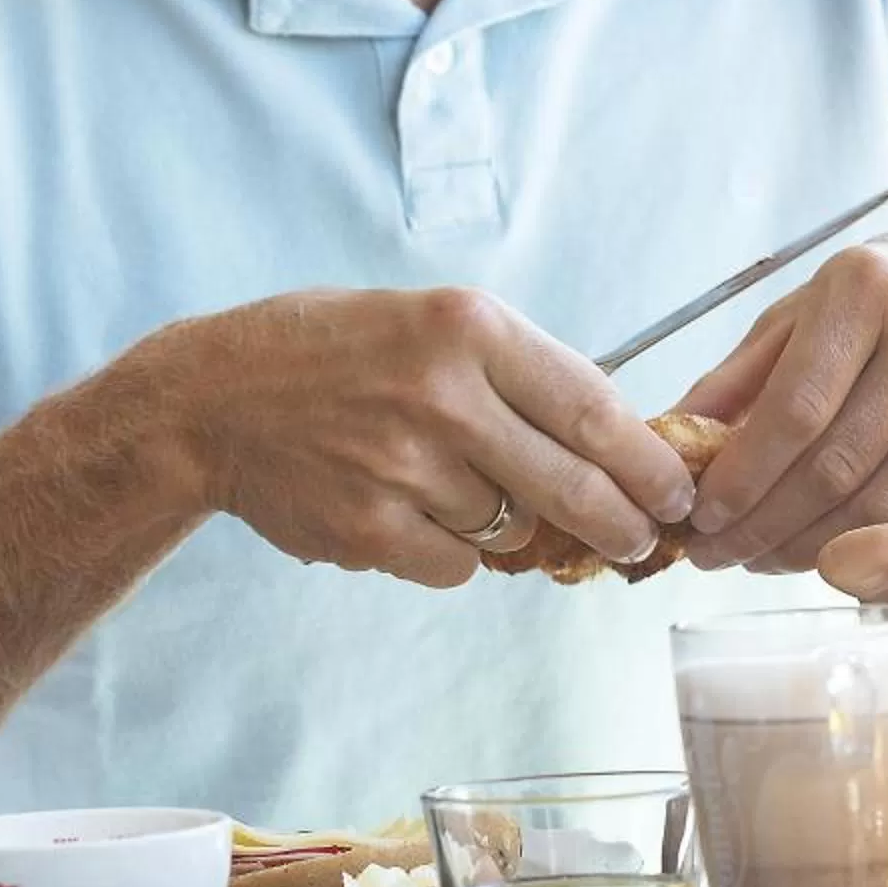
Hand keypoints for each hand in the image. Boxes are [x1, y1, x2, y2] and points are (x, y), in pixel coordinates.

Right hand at [152, 288, 696, 588]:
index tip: (678, 491)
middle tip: (642, 540)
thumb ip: (515, 372)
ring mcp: (403, 466)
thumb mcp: (431, 321)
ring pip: (512, 529)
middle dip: (623, 524)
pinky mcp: (368, 527)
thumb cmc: (332, 352)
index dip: (649, 463)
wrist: (209, 400)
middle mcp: (442, 393)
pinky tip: (414, 513)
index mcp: (469, 328)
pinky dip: (453, 554)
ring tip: (464, 492)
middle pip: (574, 485)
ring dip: (514, 529)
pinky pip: (455, 565)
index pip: (594, 408)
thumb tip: (613, 443)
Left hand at [678, 223, 887, 572]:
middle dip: (764, 526)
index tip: (701, 516)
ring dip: (815, 551)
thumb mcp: (813, 306)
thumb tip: (673, 438)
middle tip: (718, 554)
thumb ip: (743, 373)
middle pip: (835, 469)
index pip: (794, 411)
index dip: (742, 477)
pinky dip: (887, 554)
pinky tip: (843, 558)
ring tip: (766, 558)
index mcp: (867, 293)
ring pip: (885, 507)